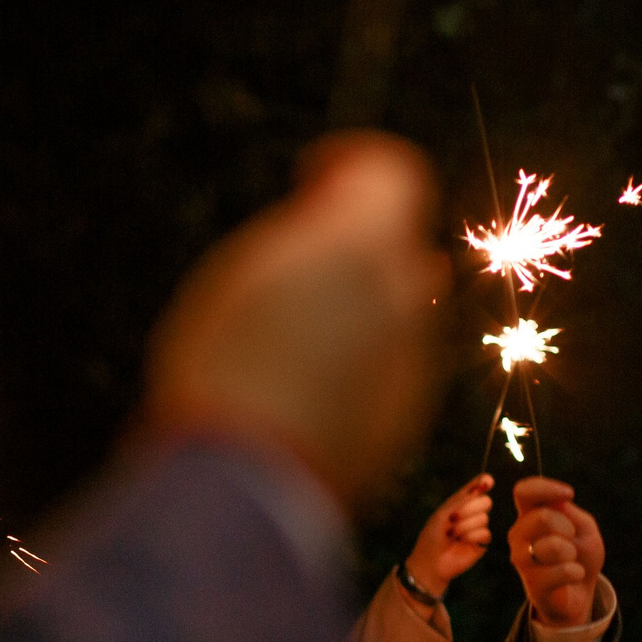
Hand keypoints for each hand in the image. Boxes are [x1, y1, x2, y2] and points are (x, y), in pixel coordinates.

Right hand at [145, 131, 445, 512]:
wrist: (246, 477)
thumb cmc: (225, 361)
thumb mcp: (244, 269)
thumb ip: (306, 232)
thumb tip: (336, 211)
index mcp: (364, 239)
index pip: (393, 171)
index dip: (353, 165)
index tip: (312, 179)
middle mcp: (407, 290)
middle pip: (397, 244)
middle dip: (356, 244)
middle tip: (294, 263)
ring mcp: (417, 353)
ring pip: (400, 307)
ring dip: (362, 304)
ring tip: (289, 334)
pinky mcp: (409, 409)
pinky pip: (394, 361)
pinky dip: (363, 357)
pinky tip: (308, 382)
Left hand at [404, 475, 494, 596]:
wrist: (431, 563)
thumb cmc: (431, 538)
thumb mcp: (441, 515)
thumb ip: (459, 501)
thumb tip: (478, 488)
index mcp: (460, 504)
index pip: (475, 489)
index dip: (483, 482)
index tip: (488, 481)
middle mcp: (471, 513)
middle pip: (486, 501)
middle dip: (470, 508)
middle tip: (454, 519)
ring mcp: (478, 528)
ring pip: (484, 518)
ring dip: (465, 527)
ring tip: (452, 535)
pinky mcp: (482, 543)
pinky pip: (485, 533)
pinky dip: (471, 537)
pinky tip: (461, 543)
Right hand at [507, 477, 603, 627]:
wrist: (580, 591)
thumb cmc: (579, 553)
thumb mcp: (583, 526)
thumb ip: (570, 512)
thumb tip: (557, 503)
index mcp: (529, 515)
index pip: (524, 491)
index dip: (546, 488)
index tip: (569, 494)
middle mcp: (519, 535)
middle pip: (542, 517)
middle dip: (567, 528)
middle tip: (570, 540)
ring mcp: (522, 560)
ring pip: (553, 546)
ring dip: (571, 553)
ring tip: (570, 560)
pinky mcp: (532, 584)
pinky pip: (562, 571)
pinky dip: (576, 572)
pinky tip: (573, 575)